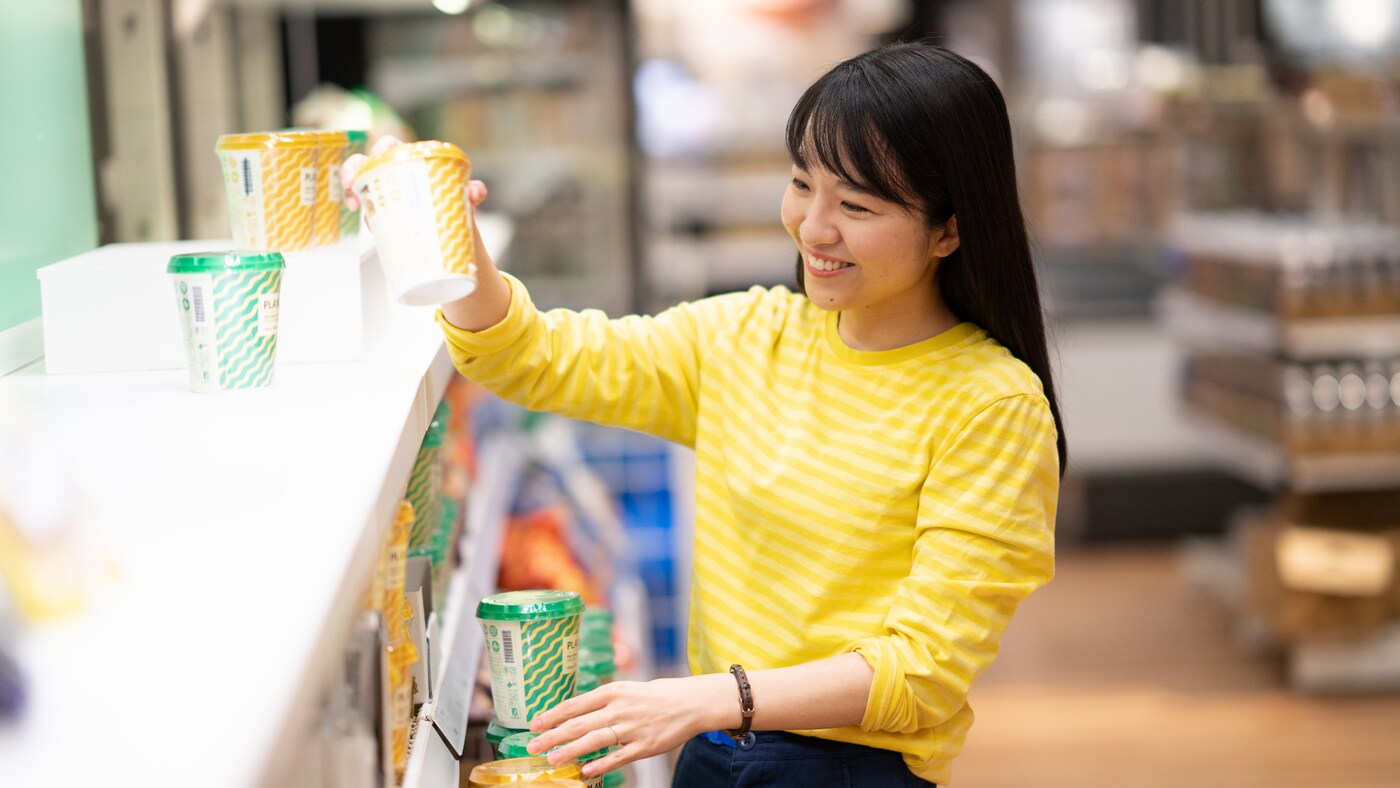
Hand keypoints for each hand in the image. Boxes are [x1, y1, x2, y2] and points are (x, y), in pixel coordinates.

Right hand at [339, 136, 492, 212]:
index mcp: (410, 160)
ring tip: (353, 201)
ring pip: (359, 179)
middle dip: (356, 166)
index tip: (379, 156)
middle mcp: (393, 172)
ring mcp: (382, 190)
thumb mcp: (462, 196)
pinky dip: (356, 202)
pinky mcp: (377, 208)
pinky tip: (358, 210)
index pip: (391, 146)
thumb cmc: (452, 201)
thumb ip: (472, 191)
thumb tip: (474, 192)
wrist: (449, 230)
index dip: (382, 148)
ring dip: (351, 185)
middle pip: (367, 160)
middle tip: (356, 180)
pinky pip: (361, 201)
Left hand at [526, 674, 733, 778]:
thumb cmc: (653, 696)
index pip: (575, 704)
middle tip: (533, 746)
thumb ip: (600, 702)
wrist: (689, 702)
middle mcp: (620, 708)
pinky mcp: (645, 745)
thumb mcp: (624, 690)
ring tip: (552, 759)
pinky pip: (619, 756)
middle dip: (553, 735)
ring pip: (596, 740)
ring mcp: (632, 728)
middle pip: (580, 723)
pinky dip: (602, 763)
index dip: (552, 715)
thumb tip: (571, 713)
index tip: (534, 724)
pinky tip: (585, 769)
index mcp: (612, 691)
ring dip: (571, 750)